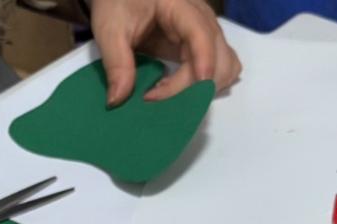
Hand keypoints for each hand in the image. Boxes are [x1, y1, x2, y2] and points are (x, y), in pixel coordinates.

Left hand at [90, 0, 241, 105]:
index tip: (191, 92)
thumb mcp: (110, 29)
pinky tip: (179, 87)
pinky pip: (221, 67)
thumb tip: (118, 100)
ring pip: (226, 65)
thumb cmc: (118, 3)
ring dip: (203, 87)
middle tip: (156, 95)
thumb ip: (116, 63)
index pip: (201, 35)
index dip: (201, 64)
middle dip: (195, 85)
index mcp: (180, 6)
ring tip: (167, 91)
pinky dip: (206, 83)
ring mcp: (206, 31)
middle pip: (219, 56)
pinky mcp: (203, 44)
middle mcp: (202, 18)